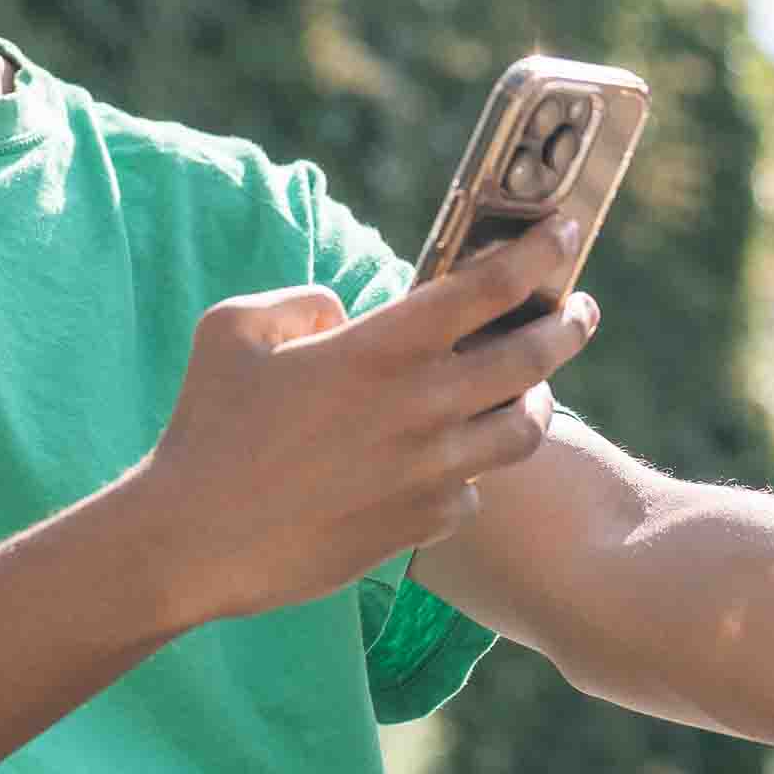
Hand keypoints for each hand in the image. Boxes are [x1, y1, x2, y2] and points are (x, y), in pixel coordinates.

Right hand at [129, 216, 600, 624]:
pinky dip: (467, 474)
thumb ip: (302, 301)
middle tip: (581, 309)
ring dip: (536, 404)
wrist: (193, 543)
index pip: (490, 286)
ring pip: (522, 433)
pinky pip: (472, 493)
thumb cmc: (207, 429)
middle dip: (569, 324)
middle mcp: (421, 407)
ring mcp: (429, 472)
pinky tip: (446, 466)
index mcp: (381, 347)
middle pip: (532, 359)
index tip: (566, 230)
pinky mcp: (421, 526)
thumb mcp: (233, 328)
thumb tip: (344, 312)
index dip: (539, 253)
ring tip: (531, 392)